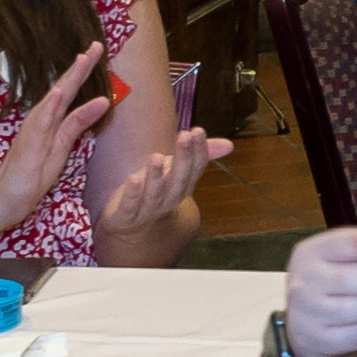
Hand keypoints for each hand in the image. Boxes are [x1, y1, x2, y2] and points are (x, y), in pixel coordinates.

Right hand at [0, 45, 120, 236]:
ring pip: (52, 101)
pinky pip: (39, 124)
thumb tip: (102, 100)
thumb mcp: (64, 144)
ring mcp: (33, 131)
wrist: (8, 198)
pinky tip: (59, 93)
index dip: (83, 71)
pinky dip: (50, 107)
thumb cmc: (33, 172)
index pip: (70, 91)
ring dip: (67, 80)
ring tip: (82, 60)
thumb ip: (79, 122)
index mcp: (51, 120)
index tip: (97, 50)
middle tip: (96, 45)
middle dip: (79, 67)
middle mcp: (41, 120)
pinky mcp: (28, 145)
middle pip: (63, 89)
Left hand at [84, 120, 233, 238]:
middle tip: (184, 135)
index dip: (198, 150)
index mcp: (183, 187)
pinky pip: (130, 206)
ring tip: (157, 156)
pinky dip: (132, 193)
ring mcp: (148, 210)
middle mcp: (169, 199)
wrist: (130, 226)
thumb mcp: (175, 171)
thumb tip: (230, 144)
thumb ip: (198, 157)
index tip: (197, 130)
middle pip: (179, 180)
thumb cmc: (154, 191)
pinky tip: (132, 178)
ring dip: (157, 176)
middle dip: (183, 158)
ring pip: (155, 194)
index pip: (195, 169)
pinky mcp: (126, 216)